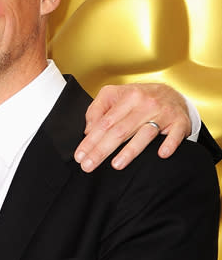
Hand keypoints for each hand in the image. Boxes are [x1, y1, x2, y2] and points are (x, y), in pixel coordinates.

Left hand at [75, 82, 191, 171]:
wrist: (173, 94)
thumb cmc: (141, 99)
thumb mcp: (117, 95)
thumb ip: (99, 109)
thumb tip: (88, 130)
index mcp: (128, 96)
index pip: (104, 122)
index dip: (91, 140)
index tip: (80, 155)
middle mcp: (145, 104)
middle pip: (120, 130)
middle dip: (102, 150)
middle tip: (89, 165)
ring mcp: (163, 113)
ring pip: (144, 134)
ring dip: (130, 150)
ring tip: (116, 165)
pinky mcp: (179, 122)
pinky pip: (174, 134)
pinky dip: (169, 143)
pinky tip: (161, 154)